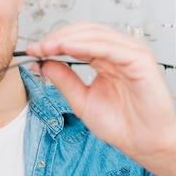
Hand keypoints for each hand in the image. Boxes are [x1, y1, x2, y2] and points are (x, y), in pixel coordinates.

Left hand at [26, 21, 175, 163]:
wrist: (144, 144)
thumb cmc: (122, 125)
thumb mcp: (82, 100)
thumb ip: (64, 80)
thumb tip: (42, 62)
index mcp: (107, 59)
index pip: (77, 40)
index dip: (53, 42)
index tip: (32, 50)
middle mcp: (120, 52)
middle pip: (85, 32)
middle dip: (57, 38)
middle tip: (36, 48)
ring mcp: (132, 53)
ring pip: (95, 35)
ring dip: (67, 39)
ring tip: (46, 47)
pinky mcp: (141, 60)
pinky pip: (110, 47)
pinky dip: (86, 45)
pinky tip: (67, 48)